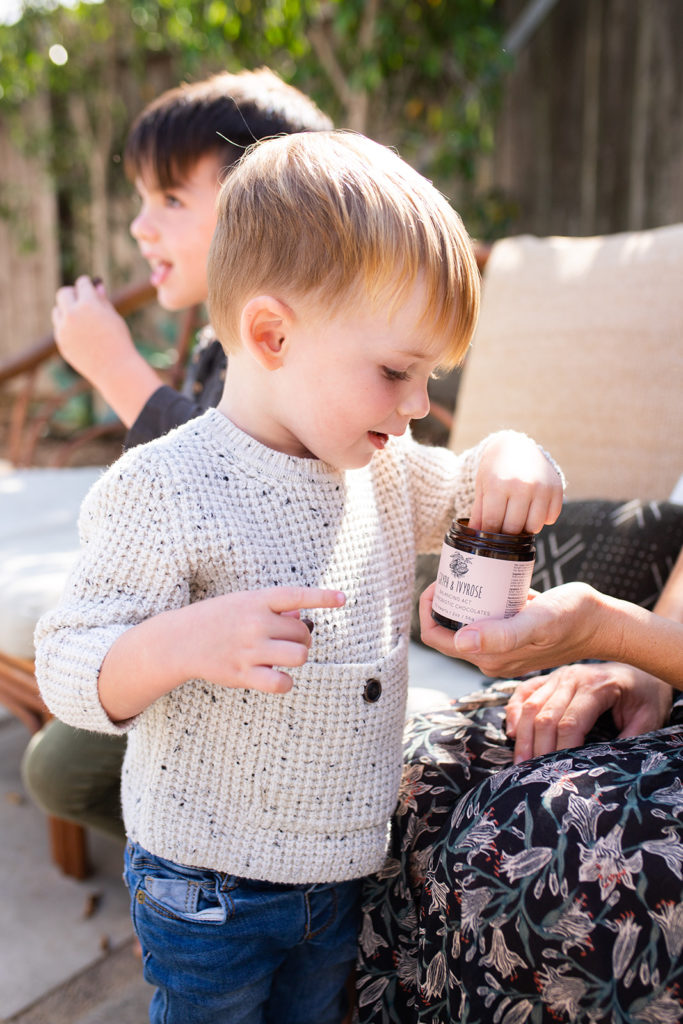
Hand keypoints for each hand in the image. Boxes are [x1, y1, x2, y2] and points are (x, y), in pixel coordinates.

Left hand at [51, 275, 162, 425]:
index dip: (87, 284)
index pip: (82, 283)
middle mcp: (72, 315)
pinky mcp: (61, 342)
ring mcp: (63, 330)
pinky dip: (67, 327)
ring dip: (67, 310)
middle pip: (63, 293)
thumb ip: (102, 300)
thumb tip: (96, 285)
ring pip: (57, 310)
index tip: (90, 286)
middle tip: (81, 298)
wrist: (115, 369)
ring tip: (82, 319)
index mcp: (88, 304)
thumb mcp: (113, 317)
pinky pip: (59, 328)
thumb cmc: (119, 341)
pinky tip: (81, 334)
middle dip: (73, 294)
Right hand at [98, 586, 346, 721]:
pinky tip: (277, 677)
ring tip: (282, 657)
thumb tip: (302, 617)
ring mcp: (249, 649)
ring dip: (297, 658)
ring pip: (299, 656)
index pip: (296, 596)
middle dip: (302, 638)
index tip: (343, 599)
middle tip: (286, 641)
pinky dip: (285, 682)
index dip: (322, 597)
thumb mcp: (243, 602)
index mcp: (256, 600)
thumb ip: (273, 607)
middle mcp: (254, 622)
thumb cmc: (217, 618)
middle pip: (304, 633)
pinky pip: (281, 683)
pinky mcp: (242, 674)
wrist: (179, 640)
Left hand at [419, 580, 611, 672]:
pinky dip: (482, 600)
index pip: (436, 637)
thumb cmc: (573, 619)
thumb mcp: (536, 622)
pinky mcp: (514, 637)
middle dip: (444, 601)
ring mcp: (502, 648)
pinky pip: (486, 619)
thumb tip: (460, 640)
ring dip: (462, 599)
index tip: (440, 582)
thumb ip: (501, 635)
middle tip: (455, 572)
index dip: (429, 610)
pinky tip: (489, 581)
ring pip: (466, 622)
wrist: (602, 622)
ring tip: (468, 572)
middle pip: (448, 629)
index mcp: (488, 658)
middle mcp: (491, 658)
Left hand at [469, 432, 563, 534]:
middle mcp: (522, 485)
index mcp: (498, 485)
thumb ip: (479, 512)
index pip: (493, 523)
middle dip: (506, 533)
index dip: (489, 533)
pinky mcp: (556, 489)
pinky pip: (550, 518)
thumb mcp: (482, 487)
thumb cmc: (495, 469)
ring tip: (518, 518)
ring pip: (534, 527)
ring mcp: (541, 487)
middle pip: (513, 528)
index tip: (489, 535)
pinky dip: (542, 519)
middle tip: (503, 526)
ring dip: (525, 528)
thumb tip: (476, 535)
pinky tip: (533, 508)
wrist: (516, 446)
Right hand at [505, 662, 672, 762]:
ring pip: (530, 705)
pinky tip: (513, 732)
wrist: (642, 669)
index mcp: (597, 686)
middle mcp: (572, 677)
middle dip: (538, 748)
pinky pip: (523, 692)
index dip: (560, 749)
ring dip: (522, 735)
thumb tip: (603, 764)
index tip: (558, 772)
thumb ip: (628, 740)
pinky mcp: (549, 677)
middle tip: (531, 774)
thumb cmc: (645, 696)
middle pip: (545, 716)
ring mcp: (558, 675)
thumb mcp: (648, 718)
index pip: (569, 722)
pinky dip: (514, 711)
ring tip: (520, 761)